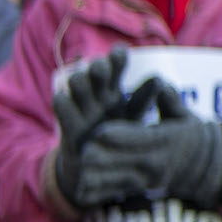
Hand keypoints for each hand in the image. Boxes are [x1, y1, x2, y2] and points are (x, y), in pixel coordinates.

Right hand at [49, 47, 131, 206]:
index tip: (120, 54)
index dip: (117, 57)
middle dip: (97, 67)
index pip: (116, 65)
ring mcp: (81, 108)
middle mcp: (97, 95)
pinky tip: (64, 97)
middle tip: (101, 70)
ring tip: (83, 82)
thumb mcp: (133, 118)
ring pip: (76, 82)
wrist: (96, 167)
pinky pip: (60, 105)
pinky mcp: (68, 125)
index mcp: (115, 90)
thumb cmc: (119, 136)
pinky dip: (62, 100)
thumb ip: (142, 99)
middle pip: (95, 71)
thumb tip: (160, 79)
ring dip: (79, 80)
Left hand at [76, 83, 221, 208]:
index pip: (138, 139)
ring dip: (97, 176)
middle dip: (101, 156)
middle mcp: (156, 162)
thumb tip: (162, 84)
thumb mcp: (184, 115)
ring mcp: (148, 178)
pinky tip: (81, 190)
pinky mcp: (141, 187)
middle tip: (84, 149)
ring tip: (80, 170)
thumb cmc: (191, 134)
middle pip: (123, 161)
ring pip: (117, 179)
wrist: (206, 165)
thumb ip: (171, 101)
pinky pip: (116, 191)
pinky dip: (99, 191)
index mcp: (165, 141)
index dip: (117, 136)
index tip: (99, 131)